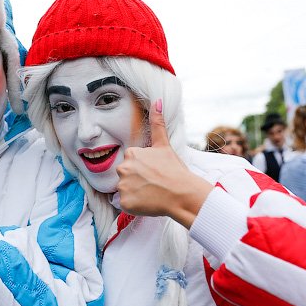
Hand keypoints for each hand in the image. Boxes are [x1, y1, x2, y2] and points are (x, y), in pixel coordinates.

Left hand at [115, 99, 212, 227]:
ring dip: (136, 193)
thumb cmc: (175, 170)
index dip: (143, 169)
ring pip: (125, 190)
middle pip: (126, 176)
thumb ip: (158, 123)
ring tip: (152, 193)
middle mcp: (123, 168)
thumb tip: (157, 100)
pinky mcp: (125, 202)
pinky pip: (125, 204)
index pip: (131, 163)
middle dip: (137, 180)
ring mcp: (123, 186)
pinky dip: (135, 205)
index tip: (154, 173)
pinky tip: (147, 202)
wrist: (182, 194)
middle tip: (154, 184)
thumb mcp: (164, 145)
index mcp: (131, 154)